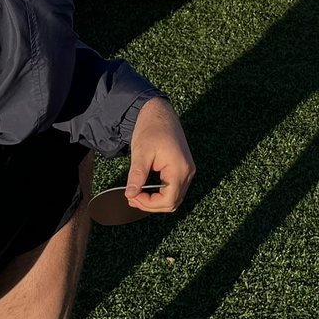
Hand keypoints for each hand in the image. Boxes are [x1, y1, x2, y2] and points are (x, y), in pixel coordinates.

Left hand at [122, 98, 193, 212]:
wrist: (159, 113)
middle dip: (151, 205)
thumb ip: (137, 176)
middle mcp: (187, 172)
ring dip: (156, 201)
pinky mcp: (183, 168)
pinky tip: (145, 190)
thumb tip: (130, 195)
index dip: (149, 204)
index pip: (168, 200)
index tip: (132, 196)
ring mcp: (187, 170)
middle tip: (131, 198)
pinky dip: (161, 193)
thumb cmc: (151, 129)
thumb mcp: (141, 153)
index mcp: (179, 168)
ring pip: (174, 197)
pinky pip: (174, 189)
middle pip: (173, 202)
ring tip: (136, 196)